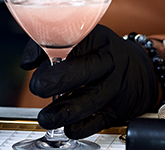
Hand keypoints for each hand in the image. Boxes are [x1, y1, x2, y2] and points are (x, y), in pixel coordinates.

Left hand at [19, 25, 158, 138]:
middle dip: (58, 80)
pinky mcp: (116, 109)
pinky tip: (67, 127)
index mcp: (98, 38)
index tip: (30, 64)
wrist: (136, 72)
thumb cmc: (100, 54)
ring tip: (45, 117)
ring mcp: (114, 86)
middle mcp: (108, 60)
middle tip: (37, 87)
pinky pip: (98, 121)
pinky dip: (80, 126)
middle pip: (86, 69)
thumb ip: (52, 46)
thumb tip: (28, 62)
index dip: (48, 50)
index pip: (73, 39)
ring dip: (64, 111)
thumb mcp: (83, 40)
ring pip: (91, 99)